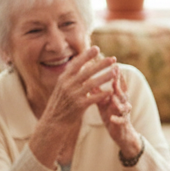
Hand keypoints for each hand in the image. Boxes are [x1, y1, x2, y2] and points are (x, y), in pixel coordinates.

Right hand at [27, 47, 118, 167]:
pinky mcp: (78, 106)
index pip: (76, 64)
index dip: (86, 56)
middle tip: (113, 59)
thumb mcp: (62, 87)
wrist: (54, 122)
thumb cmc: (61, 103)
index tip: (97, 48)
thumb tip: (80, 62)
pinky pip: (93, 98)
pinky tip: (112, 91)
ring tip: (115, 72)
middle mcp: (67, 85)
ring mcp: (72, 95)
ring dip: (105, 77)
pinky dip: (103, 94)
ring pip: (92, 84)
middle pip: (87, 71)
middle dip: (101, 64)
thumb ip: (71, 77)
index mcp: (63, 79)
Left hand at [97, 71, 142, 157]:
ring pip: (123, 105)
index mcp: (118, 96)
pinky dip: (116, 119)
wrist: (121, 133)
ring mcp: (124, 113)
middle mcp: (123, 103)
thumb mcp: (104, 102)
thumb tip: (88, 78)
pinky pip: (120, 121)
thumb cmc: (111, 114)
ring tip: (113, 97)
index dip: (115, 74)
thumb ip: (98, 91)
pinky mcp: (123, 124)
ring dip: (118, 101)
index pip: (118, 83)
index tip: (110, 63)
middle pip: (122, 91)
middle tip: (115, 73)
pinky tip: (111, 118)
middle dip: (118, 82)